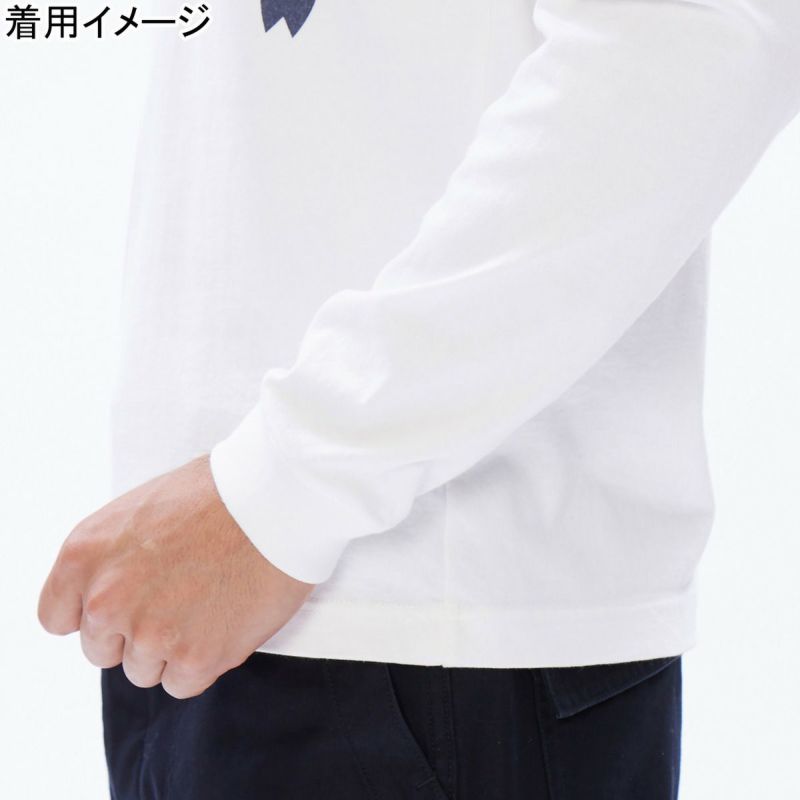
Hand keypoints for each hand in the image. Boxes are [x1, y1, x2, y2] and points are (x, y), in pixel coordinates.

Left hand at [37, 454, 314, 697]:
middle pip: (103, 650)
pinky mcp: (196, 657)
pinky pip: (182, 683)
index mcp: (85, 554)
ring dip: (172, 647)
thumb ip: (115, 557)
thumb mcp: (141, 509)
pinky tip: (225, 622)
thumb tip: (118, 587)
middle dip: (137, 630)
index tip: (124, 606)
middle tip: (180, 598)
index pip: (58, 617)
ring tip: (210, 604)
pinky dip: (203, 661)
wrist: (278, 498)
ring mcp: (150, 633)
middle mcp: (107, 599)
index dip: (95, 614)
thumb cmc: (220, 492)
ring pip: (144, 669)